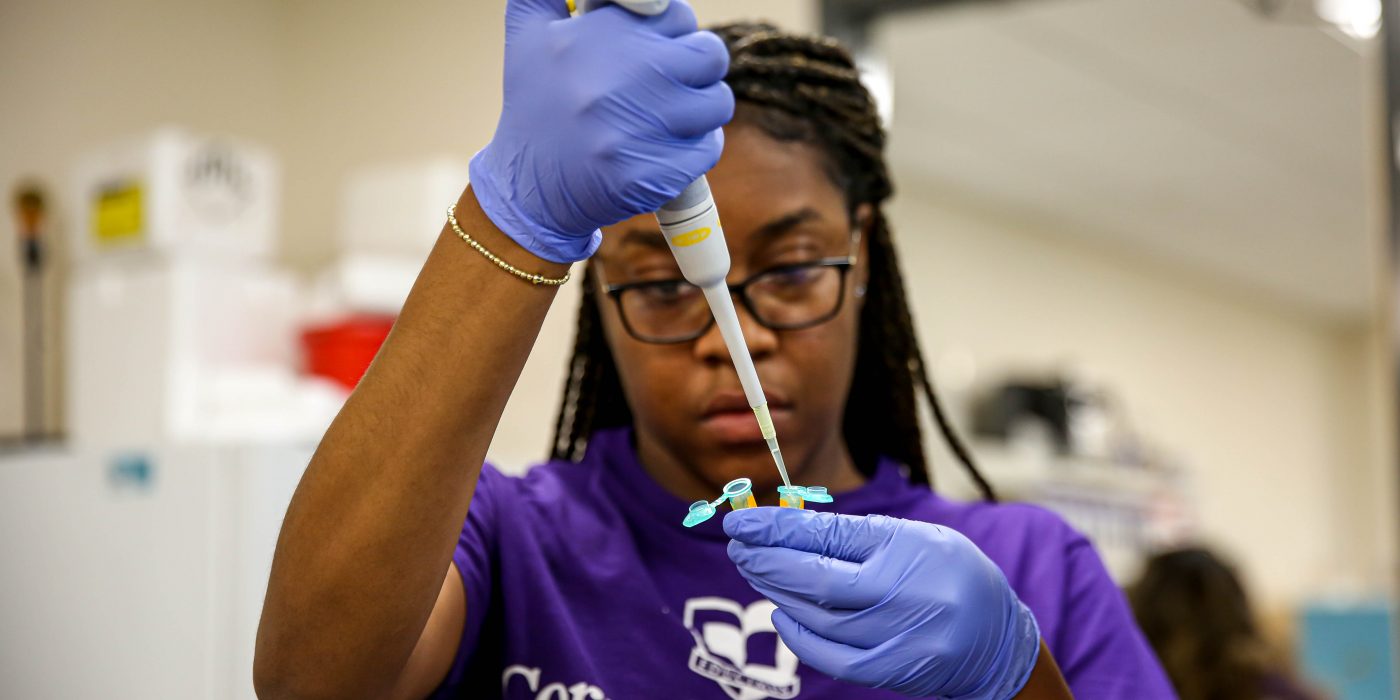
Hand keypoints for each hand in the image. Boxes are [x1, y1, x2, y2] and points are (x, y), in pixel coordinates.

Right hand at [470, 0, 733, 262]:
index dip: (672, 34)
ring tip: (671, 118)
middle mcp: (624, 77)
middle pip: (710, 56)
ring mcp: (641, 128)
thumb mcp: (527, 35)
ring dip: (701, 111)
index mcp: (601, 35)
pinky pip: (707, 150)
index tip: (655, 52)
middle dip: (699, 68)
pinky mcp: (653, 174)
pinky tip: (665, 150)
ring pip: (716, 104)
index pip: (678, 16)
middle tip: (673, 84)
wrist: (526, 189)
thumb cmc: (535, 107)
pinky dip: (694, 151)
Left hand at [725, 509, 1040, 698]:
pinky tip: (783, 615)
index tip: (744, 522)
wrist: (997, 637)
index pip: (829, 536)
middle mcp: (903, 594)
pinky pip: (833, 657)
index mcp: (908, 550)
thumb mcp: (915, 538)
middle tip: (738, 544)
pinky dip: (801, 637)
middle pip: (815, 579)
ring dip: (778, 593)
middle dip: (768, 560)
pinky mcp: (893, 670)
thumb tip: (790, 528)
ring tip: (755, 571)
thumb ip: (858, 536)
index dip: (779, 529)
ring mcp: (898, 637)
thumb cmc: (949, 574)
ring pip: (818, 618)